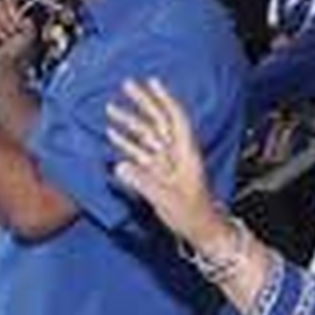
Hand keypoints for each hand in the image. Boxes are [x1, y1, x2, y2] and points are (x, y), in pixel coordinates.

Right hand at [0, 0, 36, 69]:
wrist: (7, 66)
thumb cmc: (19, 53)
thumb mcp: (30, 34)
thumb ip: (28, 20)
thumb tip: (23, 16)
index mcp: (15, 12)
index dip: (12, 5)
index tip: (17, 19)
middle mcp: (2, 13)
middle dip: (6, 22)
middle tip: (11, 34)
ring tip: (2, 40)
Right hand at [106, 78, 227, 250]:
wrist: (202, 232)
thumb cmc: (193, 215)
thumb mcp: (167, 199)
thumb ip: (143, 182)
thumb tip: (120, 166)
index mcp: (185, 154)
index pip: (175, 118)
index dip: (164, 99)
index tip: (152, 82)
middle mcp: (176, 154)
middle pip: (159, 122)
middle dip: (143, 103)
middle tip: (126, 86)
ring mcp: (166, 164)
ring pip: (146, 137)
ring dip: (130, 122)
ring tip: (112, 108)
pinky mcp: (158, 175)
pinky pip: (140, 154)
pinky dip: (127, 143)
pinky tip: (113, 134)